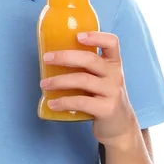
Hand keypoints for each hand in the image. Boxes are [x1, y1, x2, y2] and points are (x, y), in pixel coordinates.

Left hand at [40, 31, 138, 149]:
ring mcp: (113, 92)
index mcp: (113, 63)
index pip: (111, 42)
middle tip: (46, 58)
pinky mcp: (107, 109)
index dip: (95, 36)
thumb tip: (52, 56)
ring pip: (83, 80)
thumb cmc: (103, 97)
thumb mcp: (102, 78)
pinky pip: (81, 102)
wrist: (120, 127)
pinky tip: (52, 103)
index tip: (77, 36)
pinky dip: (63, 102)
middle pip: (90, 59)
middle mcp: (116, 75)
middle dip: (65, 57)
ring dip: (59, 81)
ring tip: (43, 84)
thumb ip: (86, 67)